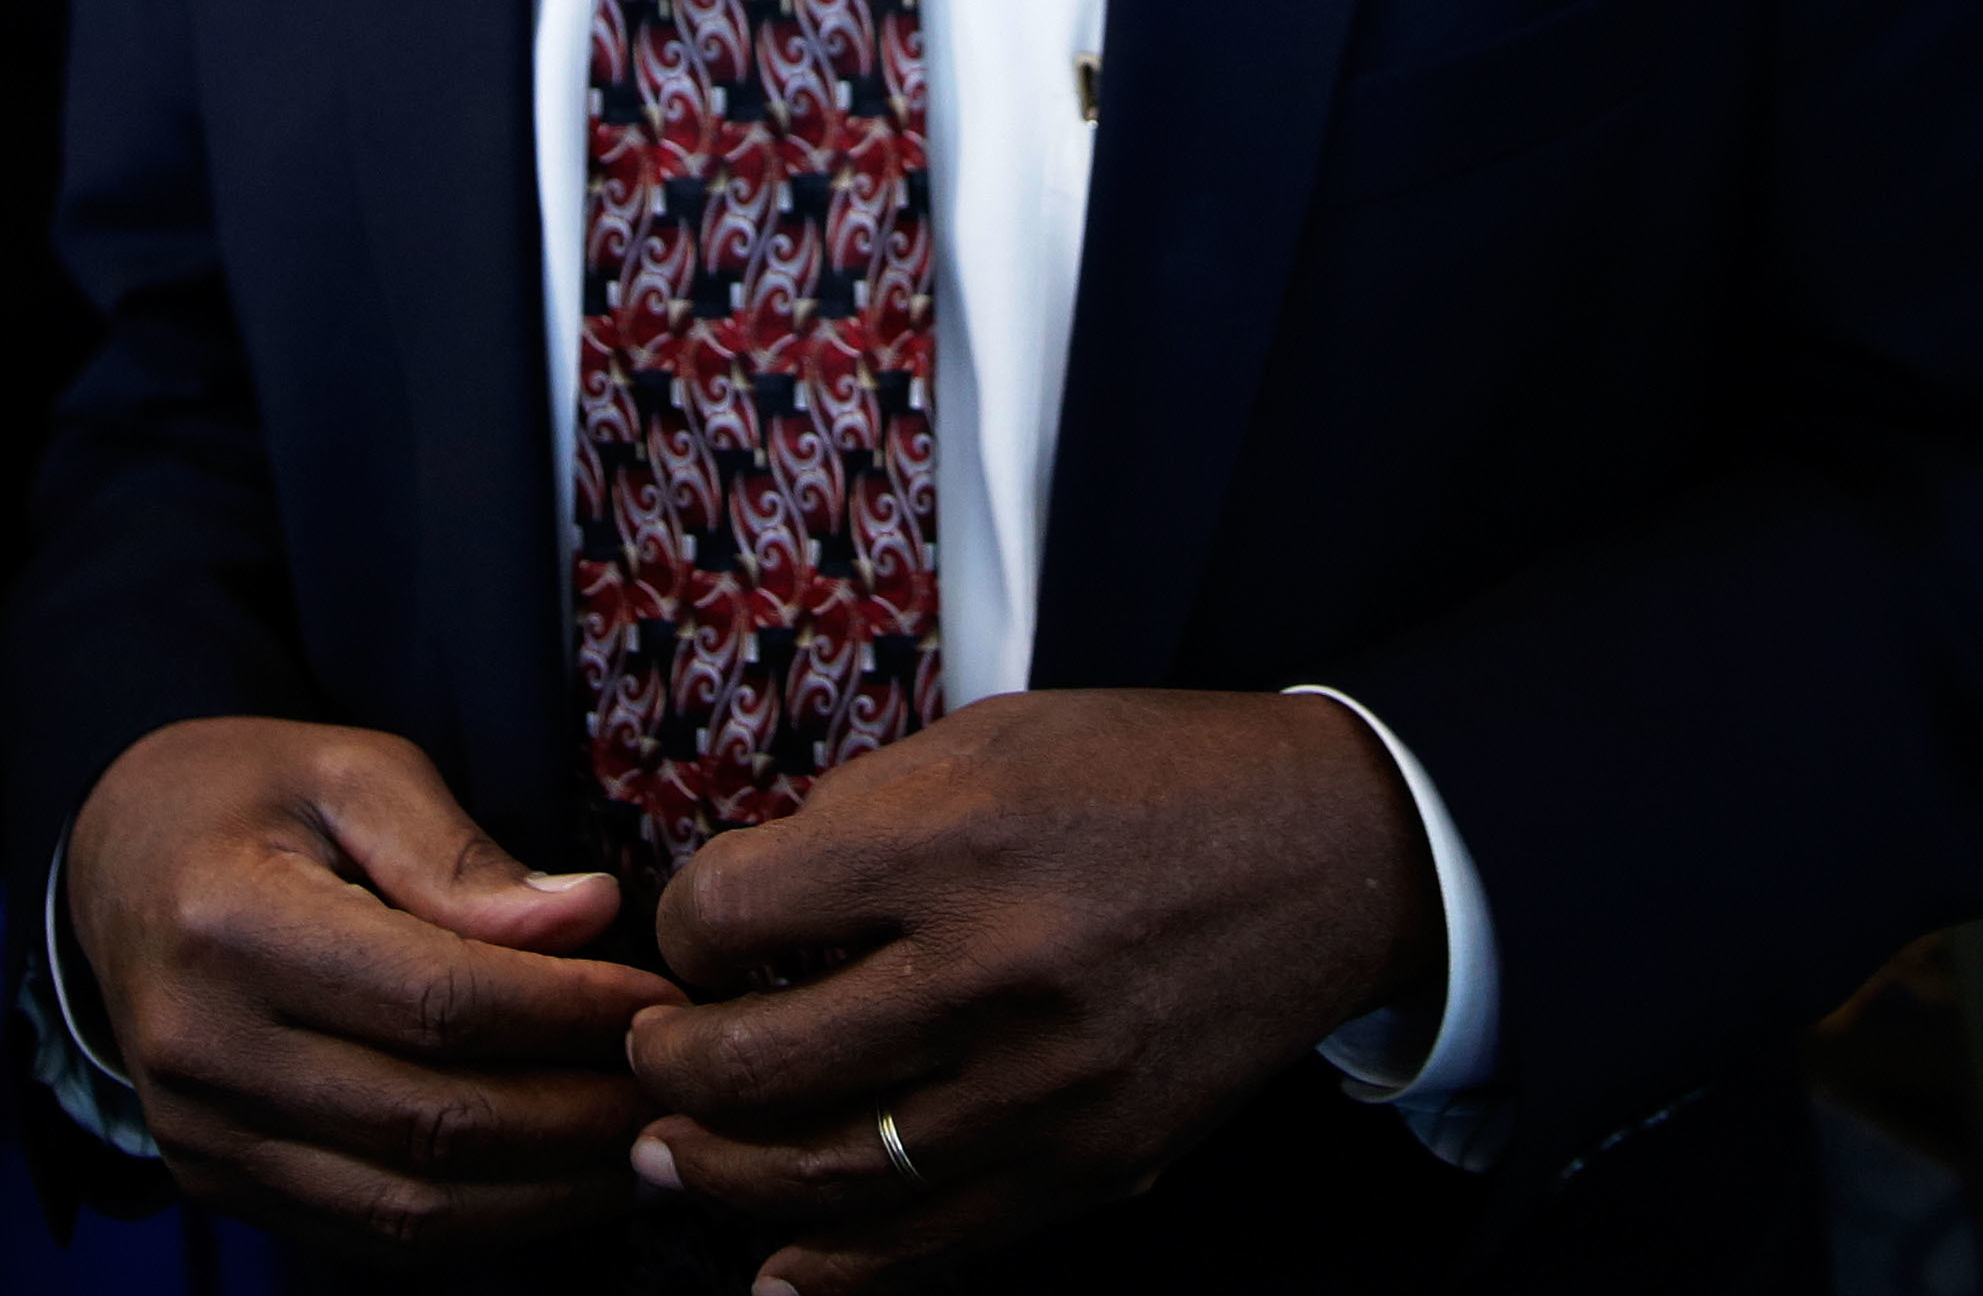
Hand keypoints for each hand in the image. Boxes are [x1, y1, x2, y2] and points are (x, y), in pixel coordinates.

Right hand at [64, 716, 684, 1263]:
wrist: (118, 867)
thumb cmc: (253, 798)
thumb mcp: (353, 771)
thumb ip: (463, 855)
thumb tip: (588, 917)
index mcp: (231, 925)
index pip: (437, 1000)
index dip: (566, 1012)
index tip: (661, 998)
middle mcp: (206, 1049)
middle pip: (432, 1118)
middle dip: (578, 1113)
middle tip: (680, 1081)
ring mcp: (204, 1134)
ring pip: (410, 1203)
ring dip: (548, 1189)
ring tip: (642, 1140)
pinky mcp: (218, 1182)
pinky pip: (370, 1230)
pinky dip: (484, 1219)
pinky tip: (563, 1178)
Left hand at [629, 688, 1436, 1290]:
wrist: (1331, 852)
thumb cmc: (1153, 772)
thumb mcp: (996, 740)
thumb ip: (864, 818)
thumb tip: (748, 908)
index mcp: (957, 841)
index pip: (736, 916)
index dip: (687, 926)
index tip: (701, 931)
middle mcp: (994, 973)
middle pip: (756, 1065)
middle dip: (670, 1068)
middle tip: (651, 1056)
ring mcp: (1046, 1088)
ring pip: (827, 1177)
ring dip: (721, 1176)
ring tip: (673, 1155)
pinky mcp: (1092, 1163)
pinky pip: (934, 1246)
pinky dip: (835, 1272)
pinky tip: (772, 1268)